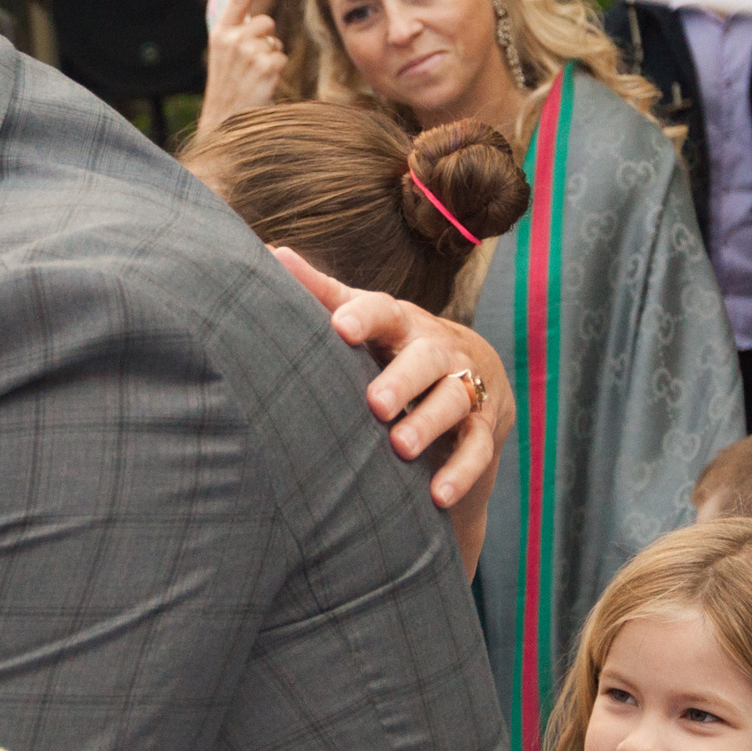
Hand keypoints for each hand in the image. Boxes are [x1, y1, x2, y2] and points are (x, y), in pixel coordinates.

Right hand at [194, 0, 285, 139]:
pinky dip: (276, 71)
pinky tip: (262, 83)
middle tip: (250, 62)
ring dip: (270, 56)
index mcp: (219, 34)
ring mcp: (248, 53)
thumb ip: (235, 33)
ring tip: (254, 74)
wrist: (223, 120)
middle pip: (265, 21)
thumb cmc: (227, 87)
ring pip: (274, 40)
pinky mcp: (265, 66)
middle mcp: (231, 39)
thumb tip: (257, 14)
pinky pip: (281, 57)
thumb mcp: (223, 56)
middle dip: (265, 38)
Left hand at [275, 247, 512, 510]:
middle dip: (402, 380)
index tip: (341, 326)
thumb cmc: (394, 343)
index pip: (385, 311)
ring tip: (401, 448)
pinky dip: (460, 474)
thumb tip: (269, 253)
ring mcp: (465, 389)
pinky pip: (477, 451)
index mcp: (402, 323)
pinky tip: (437, 497)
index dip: (364, 317)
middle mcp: (438, 351)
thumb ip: (321, 292)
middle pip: (427, 359)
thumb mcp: (363, 315)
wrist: (472, 371)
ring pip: (454, 403)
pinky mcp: (482, 429)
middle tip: (374, 403)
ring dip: (428, 424)